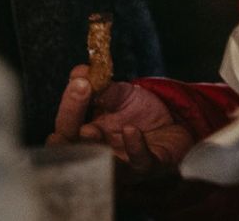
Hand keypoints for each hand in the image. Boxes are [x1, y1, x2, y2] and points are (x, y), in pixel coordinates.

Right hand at [48, 65, 194, 182]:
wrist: (172, 123)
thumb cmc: (140, 112)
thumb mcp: (119, 95)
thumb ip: (100, 86)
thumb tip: (80, 71)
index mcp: (88, 136)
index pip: (65, 129)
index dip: (68, 109)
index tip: (78, 82)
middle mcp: (100, 155)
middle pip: (73, 150)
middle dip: (70, 125)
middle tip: (80, 95)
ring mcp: (123, 165)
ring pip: (102, 165)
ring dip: (93, 148)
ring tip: (89, 130)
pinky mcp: (150, 166)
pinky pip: (139, 163)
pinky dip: (134, 148)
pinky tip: (131, 131)